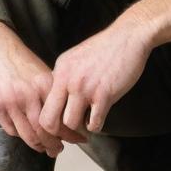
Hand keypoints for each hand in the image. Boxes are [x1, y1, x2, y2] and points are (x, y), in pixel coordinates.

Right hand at [0, 22, 85, 155]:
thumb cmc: (21, 61)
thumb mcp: (42, 72)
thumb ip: (52, 94)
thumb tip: (66, 119)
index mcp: (44, 84)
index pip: (60, 117)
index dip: (71, 134)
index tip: (78, 140)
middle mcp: (28, 94)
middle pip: (44, 131)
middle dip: (53, 145)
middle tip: (58, 150)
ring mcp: (10, 101)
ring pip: (27, 135)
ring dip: (38, 146)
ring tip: (44, 148)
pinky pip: (10, 130)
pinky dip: (20, 135)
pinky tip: (27, 135)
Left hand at [39, 20, 152, 137]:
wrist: (128, 36)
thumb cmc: (106, 48)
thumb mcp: (75, 57)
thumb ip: (65, 75)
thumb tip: (58, 95)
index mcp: (59, 70)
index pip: (42, 103)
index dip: (49, 119)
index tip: (58, 124)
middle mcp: (67, 79)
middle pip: (48, 119)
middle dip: (57, 132)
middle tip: (67, 134)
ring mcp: (84, 88)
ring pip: (70, 123)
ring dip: (79, 128)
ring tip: (86, 122)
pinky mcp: (104, 94)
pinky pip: (93, 123)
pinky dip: (96, 125)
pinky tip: (99, 118)